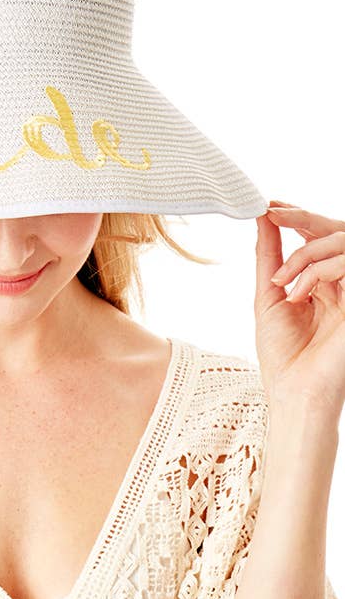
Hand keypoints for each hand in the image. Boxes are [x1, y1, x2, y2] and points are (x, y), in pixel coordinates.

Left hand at [255, 199, 344, 417]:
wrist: (296, 393)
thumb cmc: (282, 354)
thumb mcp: (269, 297)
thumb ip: (270, 256)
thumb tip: (262, 218)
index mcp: (324, 283)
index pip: (319, 238)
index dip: (298, 217)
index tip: (269, 205)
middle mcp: (343, 284)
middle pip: (334, 233)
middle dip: (303, 219)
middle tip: (274, 213)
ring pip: (341, 245)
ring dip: (305, 255)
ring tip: (282, 282)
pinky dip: (317, 272)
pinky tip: (297, 296)